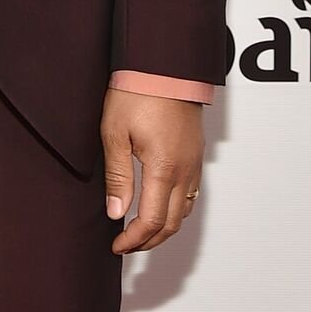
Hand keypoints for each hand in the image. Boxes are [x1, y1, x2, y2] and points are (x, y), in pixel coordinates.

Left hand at [100, 87, 203, 253]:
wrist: (163, 65)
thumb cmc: (136, 93)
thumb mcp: (115, 134)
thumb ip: (117, 177)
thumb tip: (116, 213)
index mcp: (164, 168)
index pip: (152, 221)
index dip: (134, 240)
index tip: (117, 246)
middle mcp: (185, 170)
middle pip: (172, 223)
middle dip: (149, 241)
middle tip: (127, 245)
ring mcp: (194, 163)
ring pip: (185, 211)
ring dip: (164, 228)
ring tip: (140, 231)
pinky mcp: (196, 154)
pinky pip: (190, 194)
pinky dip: (175, 210)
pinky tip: (159, 205)